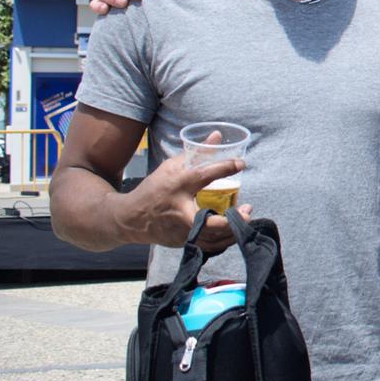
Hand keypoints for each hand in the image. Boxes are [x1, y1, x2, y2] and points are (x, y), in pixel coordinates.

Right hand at [114, 152, 250, 251]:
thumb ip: (198, 153)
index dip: (225, 167)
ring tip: (246, 217)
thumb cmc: (155, 189)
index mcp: (178, 186)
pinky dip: (225, 240)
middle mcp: (182, 211)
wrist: (131, 218)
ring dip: (234, 230)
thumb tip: (218, 135)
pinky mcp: (184, 243)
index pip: (204, 174)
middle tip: (248, 208)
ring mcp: (182, 231)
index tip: (240, 163)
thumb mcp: (172, 167)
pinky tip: (234, 230)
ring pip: (214, 239)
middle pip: (213, 223)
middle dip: (235, 219)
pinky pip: (210, 246)